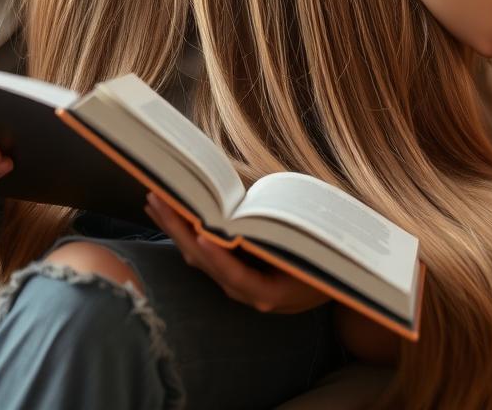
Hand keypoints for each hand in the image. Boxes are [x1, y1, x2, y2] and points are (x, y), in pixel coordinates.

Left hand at [145, 193, 329, 313]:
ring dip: (176, 228)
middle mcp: (247, 293)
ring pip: (198, 258)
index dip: (218, 254)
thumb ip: (281, 236)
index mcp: (269, 293)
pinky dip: (186, 233)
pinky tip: (172, 215)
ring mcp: (237, 286)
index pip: (236, 274)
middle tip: (156, 198)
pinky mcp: (232, 275)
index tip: (201, 232)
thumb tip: (251, 211)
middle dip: (178, 229)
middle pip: (206, 262)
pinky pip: (203, 255)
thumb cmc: (324, 259)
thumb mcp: (310, 249)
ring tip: (155, 200)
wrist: (336, 284)